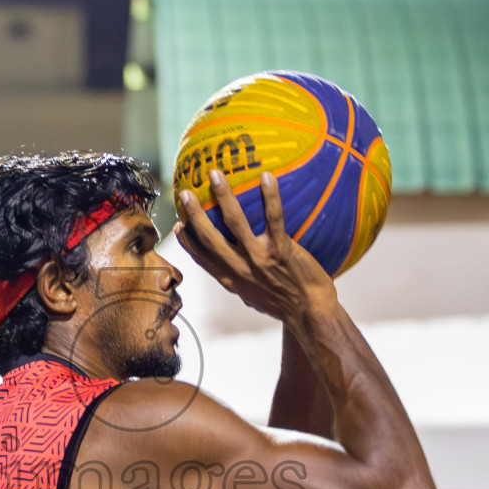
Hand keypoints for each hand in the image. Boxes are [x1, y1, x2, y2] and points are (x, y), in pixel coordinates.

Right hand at [173, 169, 335, 322]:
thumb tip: (237, 269)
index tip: (178, 224)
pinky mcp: (280, 251)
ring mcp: (259, 259)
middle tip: (185, 193)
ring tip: (215, 175)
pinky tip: (267, 176)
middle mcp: (240, 268)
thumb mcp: (255, 297)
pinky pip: (273, 218)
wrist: (310, 314)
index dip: (187, 241)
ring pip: (234, 223)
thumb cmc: (286, 304)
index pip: (202, 258)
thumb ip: (243, 281)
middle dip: (195, 214)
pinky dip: (270, 196)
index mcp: (231, 279)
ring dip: (223, 196)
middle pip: (209, 237)